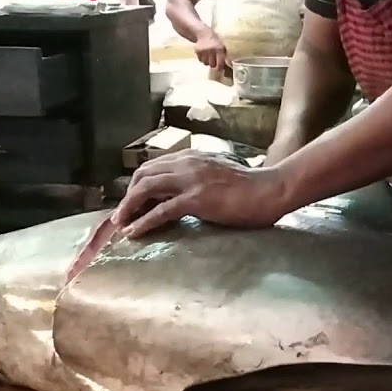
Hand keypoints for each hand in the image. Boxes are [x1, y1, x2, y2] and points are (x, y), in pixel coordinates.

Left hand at [112, 150, 293, 238]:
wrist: (270, 191)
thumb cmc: (250, 188)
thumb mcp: (217, 174)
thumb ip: (198, 178)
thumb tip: (181, 194)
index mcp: (192, 158)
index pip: (154, 166)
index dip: (138, 184)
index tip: (132, 202)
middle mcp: (187, 164)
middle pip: (143, 174)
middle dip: (128, 195)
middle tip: (122, 215)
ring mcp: (191, 180)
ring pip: (146, 188)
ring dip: (129, 207)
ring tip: (121, 224)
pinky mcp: (197, 199)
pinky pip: (162, 210)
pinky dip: (144, 222)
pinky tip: (135, 232)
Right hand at [193, 32, 228, 72]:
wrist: (205, 35)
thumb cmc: (216, 43)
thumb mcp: (222, 48)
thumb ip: (224, 57)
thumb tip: (226, 67)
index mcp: (219, 49)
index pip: (220, 63)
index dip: (220, 68)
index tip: (219, 69)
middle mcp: (211, 50)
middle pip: (212, 65)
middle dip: (213, 64)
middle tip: (214, 60)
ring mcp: (204, 51)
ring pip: (205, 63)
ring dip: (207, 62)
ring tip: (209, 57)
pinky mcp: (198, 51)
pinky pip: (200, 60)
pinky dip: (202, 59)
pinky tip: (204, 54)